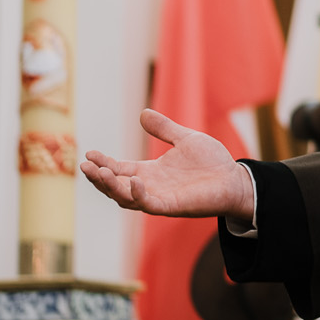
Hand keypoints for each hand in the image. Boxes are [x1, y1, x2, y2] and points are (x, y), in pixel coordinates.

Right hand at [80, 109, 255, 222]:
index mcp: (150, 172)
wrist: (234, 178)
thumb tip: (143, 114)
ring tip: (98, 173)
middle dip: (99, 178)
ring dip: (111, 187)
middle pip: (115, 186)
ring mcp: (159, 198)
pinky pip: (149, 204)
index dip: (103, 163)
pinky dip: (139, 195)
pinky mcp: (172, 206)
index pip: (119, 169)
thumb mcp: (184, 139)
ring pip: (125, 198)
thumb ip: (164, 129)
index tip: (88, 153)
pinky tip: (134, 180)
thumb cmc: (211, 162)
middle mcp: (150, 186)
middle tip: (85, 166)